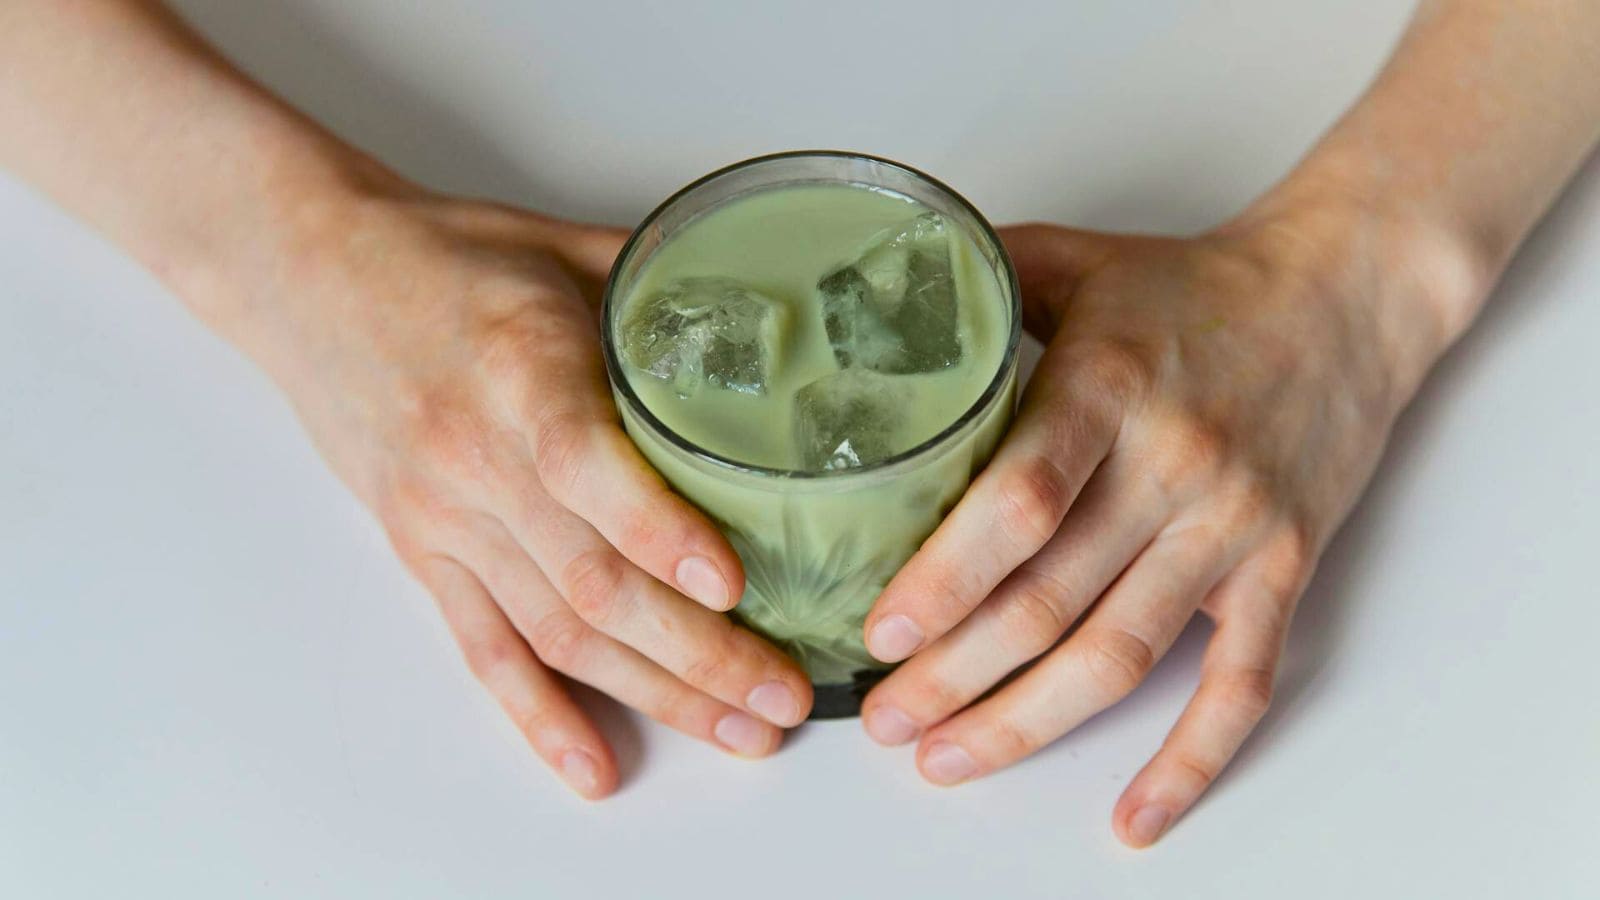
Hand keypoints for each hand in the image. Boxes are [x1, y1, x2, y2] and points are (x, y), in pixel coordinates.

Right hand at [241, 185, 812, 797]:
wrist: (306, 273)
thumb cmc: (444, 256)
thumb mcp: (560, 246)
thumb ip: (666, 286)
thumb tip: (784, 305)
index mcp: (518, 370)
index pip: (590, 469)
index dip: (662, 534)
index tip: (733, 588)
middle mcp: (476, 457)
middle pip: (589, 579)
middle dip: (697, 653)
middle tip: (783, 696)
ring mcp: (443, 515)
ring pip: (553, 630)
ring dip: (652, 693)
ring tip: (739, 731)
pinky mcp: (419, 550)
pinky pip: (481, 647)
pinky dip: (538, 715)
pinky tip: (594, 765)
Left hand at [859, 201, 1471, 843]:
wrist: (1345, 294)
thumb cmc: (1195, 285)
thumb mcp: (1073, 261)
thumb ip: (971, 284)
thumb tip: (863, 299)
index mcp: (1109, 387)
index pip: (1020, 502)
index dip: (947, 579)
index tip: (882, 632)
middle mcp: (1173, 466)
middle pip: (1051, 599)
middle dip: (954, 675)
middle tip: (883, 716)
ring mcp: (1232, 527)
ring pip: (1121, 656)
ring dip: (1028, 724)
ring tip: (947, 758)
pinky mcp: (1281, 570)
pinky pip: (1239, 686)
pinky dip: (1187, 761)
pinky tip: (1132, 816)